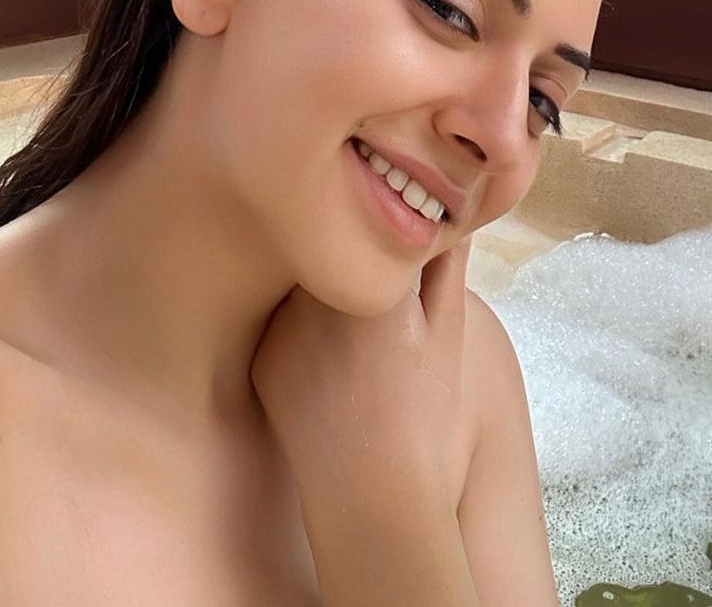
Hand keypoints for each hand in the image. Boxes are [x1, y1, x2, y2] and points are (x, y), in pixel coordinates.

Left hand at [250, 235, 473, 522]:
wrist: (373, 497)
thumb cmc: (426, 415)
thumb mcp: (449, 333)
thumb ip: (447, 262)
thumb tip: (451, 214)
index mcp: (375, 283)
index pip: (369, 221)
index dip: (381, 226)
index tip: (396, 234)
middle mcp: (320, 297)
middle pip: (327, 246)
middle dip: (346, 249)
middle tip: (371, 275)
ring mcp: (282, 327)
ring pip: (299, 279)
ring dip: (317, 281)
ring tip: (351, 326)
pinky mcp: (261, 356)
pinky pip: (280, 318)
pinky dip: (299, 323)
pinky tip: (326, 357)